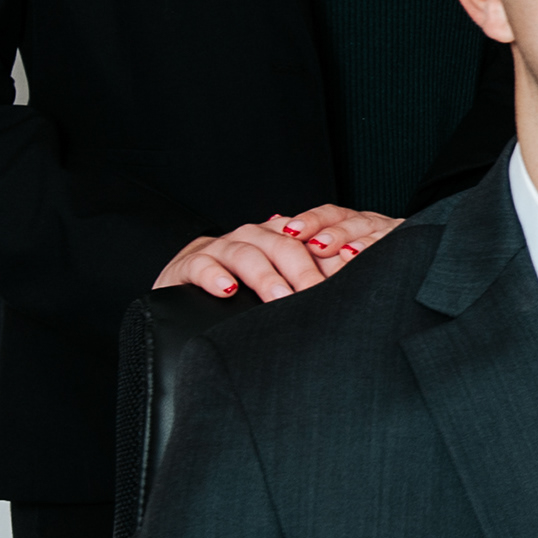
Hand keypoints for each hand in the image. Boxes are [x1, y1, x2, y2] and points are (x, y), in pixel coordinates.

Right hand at [150, 206, 398, 300]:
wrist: (187, 273)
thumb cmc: (244, 283)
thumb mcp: (279, 281)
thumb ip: (308, 284)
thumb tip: (350, 300)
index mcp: (280, 238)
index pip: (310, 245)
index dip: (330, 261)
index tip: (348, 283)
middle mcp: (253, 236)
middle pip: (284, 248)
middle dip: (304, 273)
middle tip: (318, 296)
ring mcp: (221, 248)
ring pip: (247, 254)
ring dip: (265, 277)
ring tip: (279, 298)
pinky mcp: (191, 264)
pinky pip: (203, 266)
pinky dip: (215, 277)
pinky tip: (226, 291)